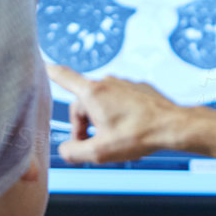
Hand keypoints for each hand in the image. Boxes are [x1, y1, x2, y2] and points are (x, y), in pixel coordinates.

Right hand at [48, 63, 183, 163]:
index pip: (63, 77)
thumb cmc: (138, 136)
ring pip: (103, 105)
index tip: (41, 63)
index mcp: (92, 93)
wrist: (174, 126)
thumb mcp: (99, 151)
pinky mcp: (138, 89)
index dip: (49, 71)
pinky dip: (120, 118)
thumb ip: (74, 152)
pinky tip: (130, 133)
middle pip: (83, 105)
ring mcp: (124, 84)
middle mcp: (107, 82)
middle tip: (94, 147)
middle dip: (84, 127)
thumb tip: (65, 150)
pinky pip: (121, 103)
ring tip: (117, 142)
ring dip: (103, 123)